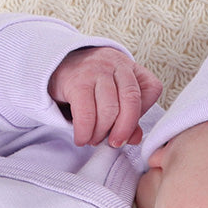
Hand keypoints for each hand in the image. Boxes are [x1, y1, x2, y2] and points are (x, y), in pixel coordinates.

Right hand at [48, 46, 162, 147]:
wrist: (57, 64)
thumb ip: (127, 117)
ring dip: (101, 132)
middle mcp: (117, 65)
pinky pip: (86, 113)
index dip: (143, 114)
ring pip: (109, 109)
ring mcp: (97, 71)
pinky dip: (85, 131)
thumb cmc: (90, 84)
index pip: (151, 89)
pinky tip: (81, 138)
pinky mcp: (77, 82)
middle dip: (124, 129)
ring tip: (94, 139)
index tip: (128, 130)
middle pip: (131, 101)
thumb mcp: (113, 95)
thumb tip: (135, 139)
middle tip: (115, 143)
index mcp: (132, 68)